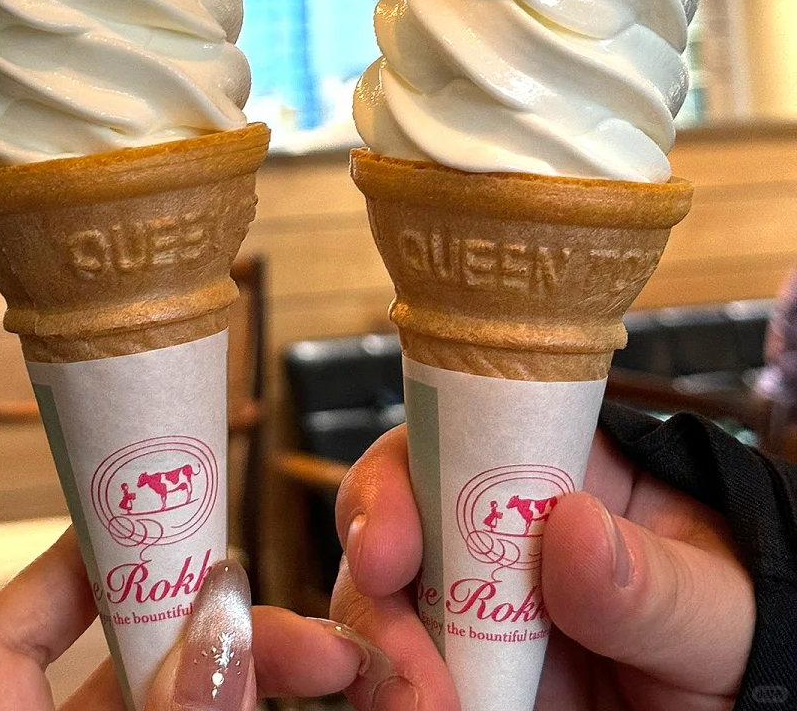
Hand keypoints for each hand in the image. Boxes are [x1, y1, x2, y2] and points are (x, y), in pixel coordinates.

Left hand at [0, 527, 396, 710]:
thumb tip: (219, 625)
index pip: (4, 637)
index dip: (75, 565)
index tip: (162, 524)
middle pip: (131, 666)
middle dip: (230, 632)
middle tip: (319, 634)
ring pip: (194, 707)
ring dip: (269, 674)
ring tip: (354, 669)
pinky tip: (344, 705)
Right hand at [330, 423, 755, 709]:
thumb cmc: (745, 641)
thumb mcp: (721, 612)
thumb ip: (654, 579)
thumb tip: (572, 523)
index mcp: (559, 472)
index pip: (455, 434)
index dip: (402, 473)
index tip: (389, 543)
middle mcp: (498, 532)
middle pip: (394, 517)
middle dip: (372, 574)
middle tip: (397, 649)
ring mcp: (474, 610)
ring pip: (378, 603)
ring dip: (378, 650)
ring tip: (418, 708)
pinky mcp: (463, 679)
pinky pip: (397, 677)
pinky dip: (387, 693)